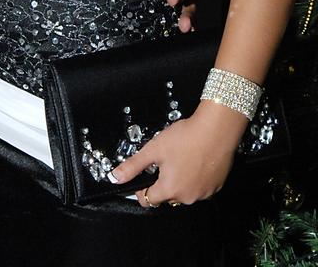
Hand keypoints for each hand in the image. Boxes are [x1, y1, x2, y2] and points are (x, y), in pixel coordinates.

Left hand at [109, 101, 244, 206]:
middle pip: (166, 196)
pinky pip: (200, 187)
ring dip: (179, 181)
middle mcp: (187, 197)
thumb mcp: (153, 149)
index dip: (141, 188)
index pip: (148, 200)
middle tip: (164, 161)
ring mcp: (203, 194)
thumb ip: (133, 166)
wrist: (216, 131)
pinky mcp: (216, 187)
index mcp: (169, 190)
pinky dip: (195, 179)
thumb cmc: (185, 138)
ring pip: (184, 192)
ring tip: (181, 158)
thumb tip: (115, 178)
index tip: (143, 176)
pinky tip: (195, 161)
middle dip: (162, 182)